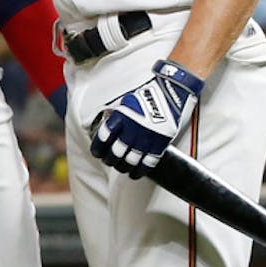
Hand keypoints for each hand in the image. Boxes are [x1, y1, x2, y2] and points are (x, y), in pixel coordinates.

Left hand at [89, 60, 203, 177]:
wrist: (169, 93)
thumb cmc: (146, 96)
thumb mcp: (125, 102)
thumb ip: (115, 116)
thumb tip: (106, 126)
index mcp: (120, 118)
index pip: (103, 138)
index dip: (97, 148)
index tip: (96, 152)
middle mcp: (131, 130)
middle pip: (115, 153)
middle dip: (109, 159)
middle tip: (108, 160)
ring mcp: (145, 139)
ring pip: (129, 161)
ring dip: (122, 167)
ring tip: (120, 167)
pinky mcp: (158, 145)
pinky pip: (147, 163)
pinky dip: (139, 171)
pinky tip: (134, 174)